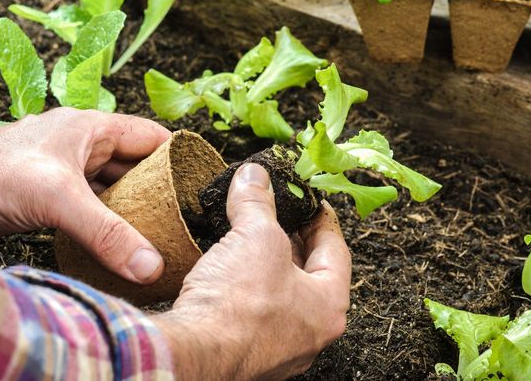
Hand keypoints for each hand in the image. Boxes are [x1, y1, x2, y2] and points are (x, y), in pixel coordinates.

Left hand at [0, 108, 170, 284]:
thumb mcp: (58, 199)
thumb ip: (107, 233)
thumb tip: (151, 265)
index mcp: (92, 128)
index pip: (152, 137)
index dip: (180, 157)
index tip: (202, 186)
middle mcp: (81, 146)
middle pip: (135, 166)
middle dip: (159, 190)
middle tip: (184, 220)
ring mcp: (64, 171)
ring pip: (112, 188)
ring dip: (131, 209)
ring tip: (159, 235)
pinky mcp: (48, 196)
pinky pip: (90, 207)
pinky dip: (106, 223)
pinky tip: (117, 244)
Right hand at [153, 164, 351, 379]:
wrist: (194, 354)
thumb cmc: (239, 304)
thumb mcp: (254, 235)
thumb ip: (257, 202)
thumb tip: (254, 176)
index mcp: (329, 306)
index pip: (336, 251)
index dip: (321, 218)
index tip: (311, 201)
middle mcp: (309, 334)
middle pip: (308, 275)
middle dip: (291, 241)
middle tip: (278, 215)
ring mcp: (278, 349)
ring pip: (279, 297)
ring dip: (265, 266)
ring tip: (248, 238)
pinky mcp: (245, 354)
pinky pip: (252, 315)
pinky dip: (244, 290)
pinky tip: (226, 273)